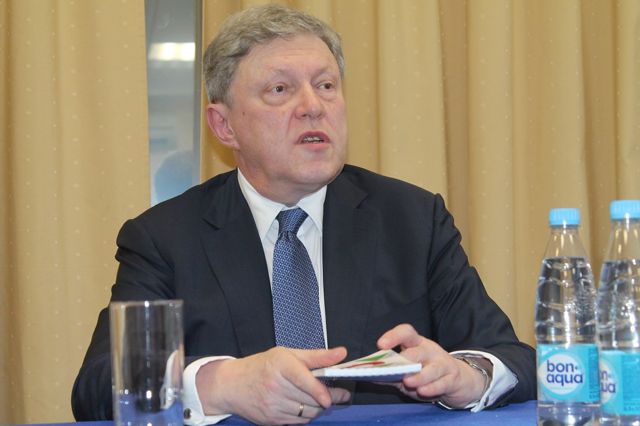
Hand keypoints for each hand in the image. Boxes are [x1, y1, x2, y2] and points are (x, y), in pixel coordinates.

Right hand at [196, 346, 350, 424]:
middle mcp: (275, 385)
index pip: (303, 379)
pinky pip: (298, 421)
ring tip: (321, 398)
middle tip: (340, 394)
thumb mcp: (287, 354)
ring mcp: (272, 405)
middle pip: (310, 399)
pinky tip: (305, 405)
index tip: (331, 397)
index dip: (320, 390)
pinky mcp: (271, 420)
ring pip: (307, 412)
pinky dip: (307, 415)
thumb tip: (341, 353)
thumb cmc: (262, 366)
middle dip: (329, 398)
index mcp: (280, 364)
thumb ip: (317, 356)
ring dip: (318, 407)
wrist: (231, 385)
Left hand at [377, 324, 486, 407]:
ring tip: (408, 381)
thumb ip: (390, 374)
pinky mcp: (453, 378)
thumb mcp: (407, 372)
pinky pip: (443, 383)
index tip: (381, 345)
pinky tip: (423, 392)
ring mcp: (443, 363)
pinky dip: (432, 388)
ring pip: (432, 368)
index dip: (393, 336)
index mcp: (417, 344)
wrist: (458, 381)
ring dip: (420, 376)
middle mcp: (430, 350)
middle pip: (419, 351)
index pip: (406, 332)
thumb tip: (369, 376)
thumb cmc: (427, 374)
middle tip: (396, 366)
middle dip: (407, 358)